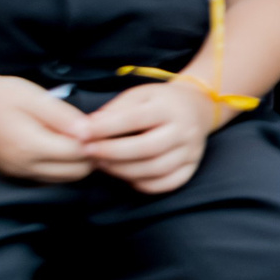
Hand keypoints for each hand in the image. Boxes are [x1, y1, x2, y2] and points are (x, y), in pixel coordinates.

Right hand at [0, 75, 94, 182]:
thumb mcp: (34, 98)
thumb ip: (63, 117)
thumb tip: (90, 132)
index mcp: (30, 146)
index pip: (78, 155)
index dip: (94, 141)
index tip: (100, 126)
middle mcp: (23, 166)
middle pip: (74, 172)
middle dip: (89, 156)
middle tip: (92, 133)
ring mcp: (15, 172)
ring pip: (61, 179)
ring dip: (76, 163)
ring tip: (76, 138)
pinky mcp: (10, 172)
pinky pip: (45, 177)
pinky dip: (59, 166)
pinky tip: (59, 145)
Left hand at [82, 80, 217, 195]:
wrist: (198, 107)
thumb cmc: (160, 101)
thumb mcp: (139, 95)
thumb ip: (114, 110)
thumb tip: (88, 128)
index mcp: (169, 107)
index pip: (135, 119)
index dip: (106, 128)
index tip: (81, 133)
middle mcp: (184, 130)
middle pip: (148, 148)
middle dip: (112, 152)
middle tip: (88, 152)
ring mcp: (191, 151)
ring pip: (156, 169)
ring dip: (123, 170)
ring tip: (102, 164)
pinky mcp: (192, 167)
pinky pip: (166, 184)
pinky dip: (142, 184)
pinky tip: (126, 175)